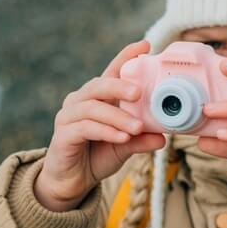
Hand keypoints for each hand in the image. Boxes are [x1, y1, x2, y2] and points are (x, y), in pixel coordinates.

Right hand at [34, 40, 167, 210]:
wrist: (72, 182)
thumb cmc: (97, 156)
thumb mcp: (124, 146)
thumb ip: (140, 139)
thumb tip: (163, 136)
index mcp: (97, 97)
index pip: (111, 72)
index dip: (126, 56)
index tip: (145, 46)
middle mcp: (79, 101)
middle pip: (98, 85)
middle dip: (119, 85)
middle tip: (139, 92)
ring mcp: (68, 116)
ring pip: (93, 107)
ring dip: (117, 117)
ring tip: (137, 128)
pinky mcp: (63, 134)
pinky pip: (85, 128)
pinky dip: (105, 131)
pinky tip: (122, 138)